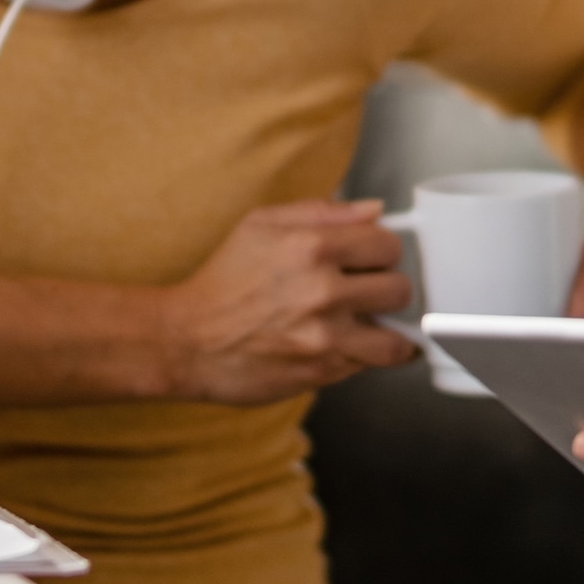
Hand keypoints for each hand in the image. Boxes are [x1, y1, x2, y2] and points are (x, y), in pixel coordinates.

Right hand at [155, 201, 416, 402]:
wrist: (185, 341)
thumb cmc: (222, 281)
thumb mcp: (261, 225)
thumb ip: (323, 212)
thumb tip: (373, 210)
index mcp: (311, 247)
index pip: (388, 244)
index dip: (382, 251)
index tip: (371, 259)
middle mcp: (322, 292)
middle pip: (399, 289)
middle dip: (386, 289)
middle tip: (366, 291)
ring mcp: (324, 336)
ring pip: (396, 338)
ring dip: (387, 331)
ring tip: (367, 324)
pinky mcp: (320, 372)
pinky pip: (368, 365)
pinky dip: (363, 356)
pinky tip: (343, 344)